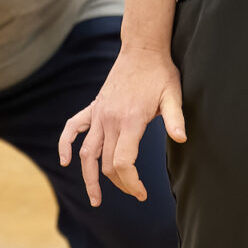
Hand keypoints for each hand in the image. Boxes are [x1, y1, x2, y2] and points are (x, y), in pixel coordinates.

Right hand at [57, 47, 185, 205]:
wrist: (142, 49)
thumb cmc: (160, 73)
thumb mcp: (173, 94)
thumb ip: (175, 118)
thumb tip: (181, 138)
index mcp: (129, 120)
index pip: (122, 163)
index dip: (131, 183)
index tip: (142, 193)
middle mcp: (109, 120)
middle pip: (106, 163)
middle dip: (120, 184)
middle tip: (135, 193)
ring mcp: (99, 114)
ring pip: (87, 153)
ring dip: (89, 177)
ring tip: (95, 198)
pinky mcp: (94, 107)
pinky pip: (73, 128)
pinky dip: (65, 144)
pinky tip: (65, 160)